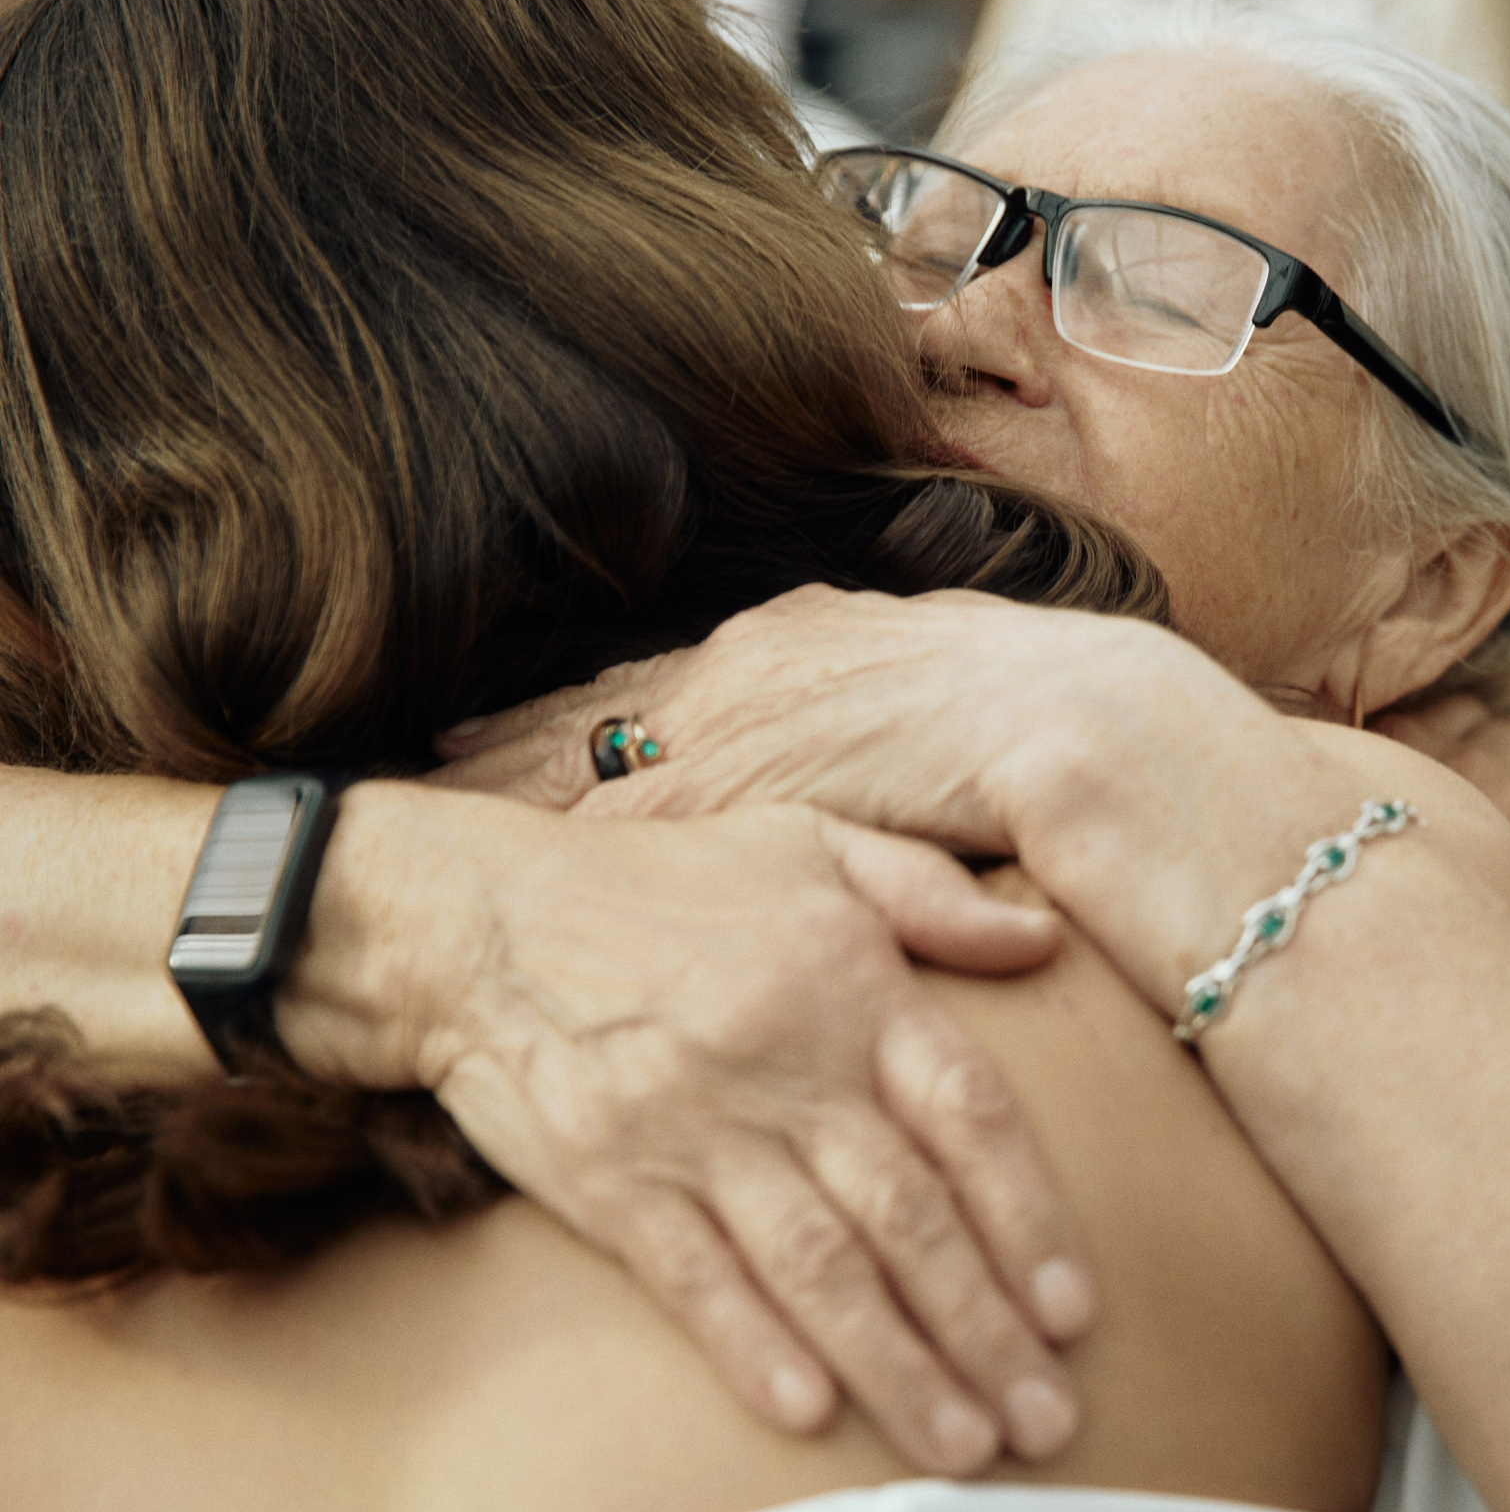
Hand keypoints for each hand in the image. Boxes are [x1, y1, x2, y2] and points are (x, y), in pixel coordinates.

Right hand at [299, 788, 1100, 1468]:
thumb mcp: (813, 841)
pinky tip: (812, 1412)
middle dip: (983, 1327)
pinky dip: (754, 1347)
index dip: (1030, 1216)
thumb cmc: (668, 881)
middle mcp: (786, 1068)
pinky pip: (695, 1278)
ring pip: (817, 1266)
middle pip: (907, 1216)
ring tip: (961, 1443)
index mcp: (853, 991)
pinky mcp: (611, 1182)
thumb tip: (1044, 941)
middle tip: (1047, 1419)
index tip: (1078, 1308)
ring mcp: (696, 1131)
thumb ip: (933, 897)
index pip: (968, 1115)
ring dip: (895, 1365)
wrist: (483, 916)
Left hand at [428, 586, 1246, 852]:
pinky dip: (551, 847)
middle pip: (600, 708)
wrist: (1084, 729)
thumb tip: (871, 743)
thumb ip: (885, 716)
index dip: (588, 706)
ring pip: (586, 761)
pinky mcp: (739, 786)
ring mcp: (734, 719)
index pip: (666, 678)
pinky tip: (498, 874)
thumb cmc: (1044, 722)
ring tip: (422, 821)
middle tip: (427, 762)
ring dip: (506, 795)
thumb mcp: (943, 696)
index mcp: (796, 638)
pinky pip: (616, 822)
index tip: (512, 721)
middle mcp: (745, 665)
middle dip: (513, 740)